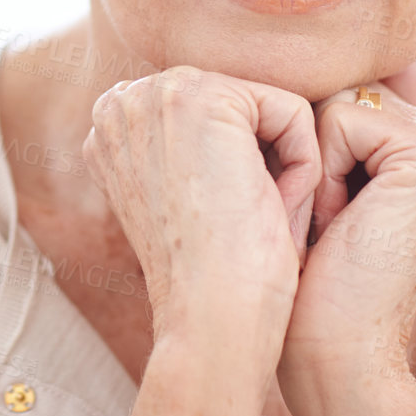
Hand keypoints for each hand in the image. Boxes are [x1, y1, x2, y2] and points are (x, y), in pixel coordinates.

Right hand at [82, 67, 321, 415]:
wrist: (211, 320)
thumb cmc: (212, 281)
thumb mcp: (182, 201)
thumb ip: (188, 149)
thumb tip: (234, 123)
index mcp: (110, 129)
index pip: (212, 115)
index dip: (241, 166)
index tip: (229, 222)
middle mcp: (122, 103)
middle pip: (239, 107)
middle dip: (263, 162)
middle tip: (252, 223)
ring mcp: (157, 95)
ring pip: (266, 109)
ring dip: (284, 163)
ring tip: (265, 216)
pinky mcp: (205, 98)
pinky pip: (292, 111)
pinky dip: (305, 163)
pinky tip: (277, 207)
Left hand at [282, 58, 415, 370]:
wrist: (339, 354)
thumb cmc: (320, 279)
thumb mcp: (338, 185)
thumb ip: (353, 121)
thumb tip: (353, 60)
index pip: (353, 95)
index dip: (323, 155)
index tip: (343, 219)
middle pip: (347, 92)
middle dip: (321, 157)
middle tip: (338, 226)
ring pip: (339, 103)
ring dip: (319, 167)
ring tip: (339, 226)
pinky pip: (338, 120)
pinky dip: (322, 175)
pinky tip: (343, 224)